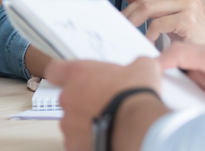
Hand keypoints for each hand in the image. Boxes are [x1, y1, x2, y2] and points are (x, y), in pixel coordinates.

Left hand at [45, 58, 168, 150]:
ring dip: (86, 121)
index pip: (55, 69)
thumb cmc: (134, 97)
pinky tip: (106, 136)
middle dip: (83, 101)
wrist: (137, 127)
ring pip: (72, 121)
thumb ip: (138, 64)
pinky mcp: (74, 144)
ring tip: (108, 122)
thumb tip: (149, 63)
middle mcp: (68, 97)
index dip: (62, 73)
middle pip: (68, 98)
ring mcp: (69, 122)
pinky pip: (77, 141)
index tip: (72, 78)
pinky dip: (89, 140)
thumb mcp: (143, 69)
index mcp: (78, 73)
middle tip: (103, 102)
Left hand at [105, 0, 204, 44]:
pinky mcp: (188, 18)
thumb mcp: (169, 10)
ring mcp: (189, 2)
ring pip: (148, 8)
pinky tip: (147, 40)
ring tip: (128, 29)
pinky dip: (148, 33)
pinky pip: (158, 24)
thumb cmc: (191, 30)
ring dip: (134, 20)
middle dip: (127, 8)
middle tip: (117, 18)